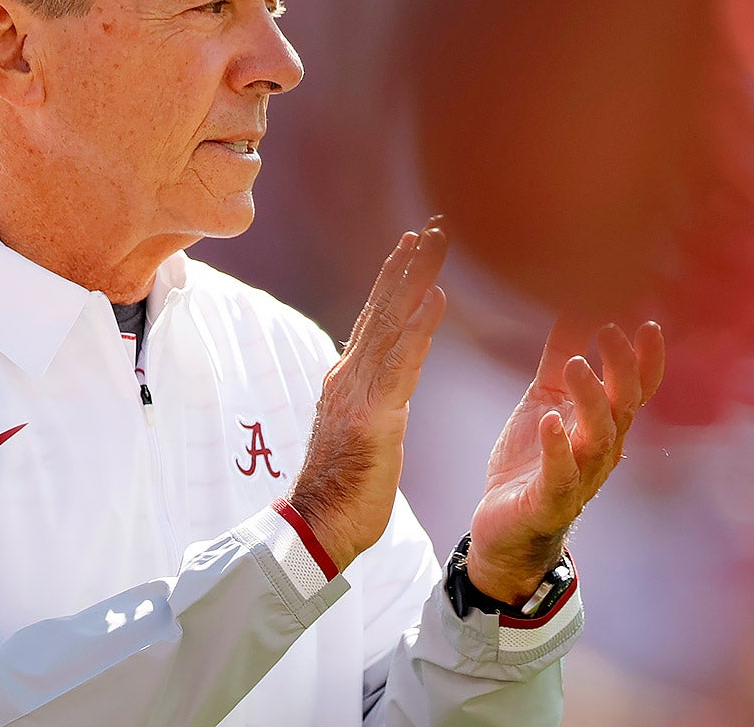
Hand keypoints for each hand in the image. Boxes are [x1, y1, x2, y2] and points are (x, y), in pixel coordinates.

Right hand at [289, 224, 448, 570]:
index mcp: (348, 380)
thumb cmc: (344, 490)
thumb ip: (369, 401)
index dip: (395, 281)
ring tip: (435, 243)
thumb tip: (381, 384)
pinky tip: (435, 297)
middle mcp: (349, 376)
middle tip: (432, 227)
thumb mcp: (362, 433)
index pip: (376, 320)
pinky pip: (401, 363)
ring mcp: (358, 393)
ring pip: (391, 324)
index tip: (414, 246)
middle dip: (408, 265)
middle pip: (382, 308)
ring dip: (415, 279)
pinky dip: (418, 327)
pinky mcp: (373, 416)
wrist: (318, 526)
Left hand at [466, 316, 664, 603]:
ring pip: (597, 438)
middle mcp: (600, 451)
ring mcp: (578, 477)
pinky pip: (559, 475)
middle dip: (620, 368)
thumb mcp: (544, 400)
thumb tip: (573, 307)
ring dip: (590, 401)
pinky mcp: (548, 500)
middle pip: (622, 407)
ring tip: (576, 365)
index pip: (636, 389)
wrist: (505, 526)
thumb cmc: (532, 460)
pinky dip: (557, 448)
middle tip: (609, 329)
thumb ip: (560, 358)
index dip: (646, 359)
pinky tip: (549, 421)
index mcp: (602, 425)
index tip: (648, 322)